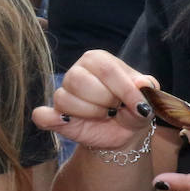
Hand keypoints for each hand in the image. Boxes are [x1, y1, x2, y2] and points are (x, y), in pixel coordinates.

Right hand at [32, 50, 159, 150]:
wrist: (124, 131)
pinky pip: (42, 115)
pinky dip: (51, 118)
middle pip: (80, 80)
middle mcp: (77, 72)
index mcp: (98, 59)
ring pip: (65, 98)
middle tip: (116, 108)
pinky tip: (66, 121)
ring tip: (104, 115)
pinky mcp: (55, 114)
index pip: (105, 69)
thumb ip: (147, 89)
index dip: (124, 90)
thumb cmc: (133, 108)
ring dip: (91, 112)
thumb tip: (142, 83)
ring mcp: (64, 92)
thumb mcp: (146, 99)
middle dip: (105, 100)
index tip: (140, 107)